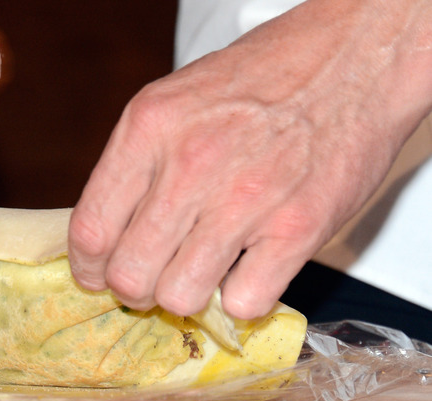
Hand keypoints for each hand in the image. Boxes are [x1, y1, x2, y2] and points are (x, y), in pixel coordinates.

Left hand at [68, 0, 431, 318]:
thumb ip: (135, 165)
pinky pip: (244, 303)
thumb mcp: (172, 102)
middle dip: (133, 288)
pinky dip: (240, 299)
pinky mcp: (297, 229)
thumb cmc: (260, 80)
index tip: (94, 274)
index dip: (86, 267)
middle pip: (130, 274)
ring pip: (180, 296)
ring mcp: (246, 199)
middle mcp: (192, 164)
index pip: (91, 229)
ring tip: (199, 272)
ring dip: (185, 296)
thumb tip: (105, 234)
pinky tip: (244, 270)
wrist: (350, 60)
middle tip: (149, 278)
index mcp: (150, 128)